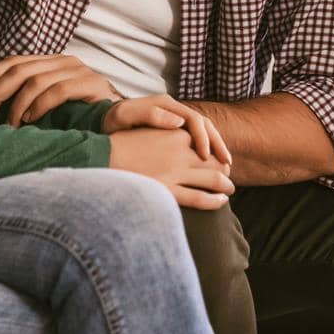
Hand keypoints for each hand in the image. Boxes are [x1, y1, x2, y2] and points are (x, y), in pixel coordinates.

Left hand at [0, 54, 119, 125]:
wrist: (118, 121)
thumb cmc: (77, 116)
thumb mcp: (46, 104)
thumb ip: (24, 98)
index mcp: (50, 62)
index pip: (13, 61)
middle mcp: (63, 61)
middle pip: (20, 70)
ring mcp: (78, 70)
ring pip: (36, 80)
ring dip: (16, 105)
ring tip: (10, 124)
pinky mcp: (91, 84)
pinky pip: (58, 90)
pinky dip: (39, 105)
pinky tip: (30, 119)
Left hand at [103, 95, 231, 166]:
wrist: (105, 120)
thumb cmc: (115, 120)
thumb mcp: (129, 115)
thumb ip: (152, 116)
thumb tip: (179, 123)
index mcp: (167, 105)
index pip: (194, 119)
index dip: (203, 138)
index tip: (205, 156)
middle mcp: (175, 110)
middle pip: (205, 124)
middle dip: (217, 143)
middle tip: (227, 162)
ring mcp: (176, 119)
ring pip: (204, 131)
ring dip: (216, 146)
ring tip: (226, 164)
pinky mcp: (174, 131)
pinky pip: (195, 139)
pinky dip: (206, 150)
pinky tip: (210, 165)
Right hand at [107, 127, 234, 210]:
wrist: (103, 159)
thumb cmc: (123, 145)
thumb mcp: (149, 131)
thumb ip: (168, 133)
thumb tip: (183, 132)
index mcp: (175, 135)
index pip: (206, 142)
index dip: (216, 150)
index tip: (220, 157)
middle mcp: (180, 153)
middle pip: (213, 161)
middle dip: (223, 169)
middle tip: (228, 174)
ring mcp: (175, 174)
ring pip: (213, 180)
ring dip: (225, 185)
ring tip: (230, 188)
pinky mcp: (168, 192)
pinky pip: (200, 198)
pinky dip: (215, 201)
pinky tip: (221, 202)